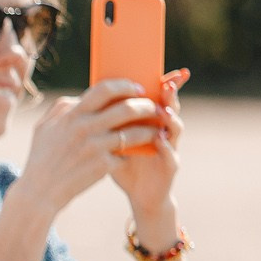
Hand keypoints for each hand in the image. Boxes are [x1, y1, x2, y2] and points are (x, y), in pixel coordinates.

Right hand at [14, 79, 160, 218]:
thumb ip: (63, 108)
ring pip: (134, 133)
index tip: (137, 88)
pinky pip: (127, 154)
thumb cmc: (41, 157)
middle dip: (146, 106)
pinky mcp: (102, 166)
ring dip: (150, 130)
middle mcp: (85, 128)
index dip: (125, 85)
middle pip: (127, 108)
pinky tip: (141, 151)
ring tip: (156, 130)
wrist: (39, 192)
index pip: (105, 89)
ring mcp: (95, 148)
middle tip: (154, 108)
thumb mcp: (43, 127)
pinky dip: (135, 152)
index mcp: (72, 115)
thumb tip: (81, 96)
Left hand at [110, 68, 187, 229]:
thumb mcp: (114, 138)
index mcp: (150, 120)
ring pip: (175, 128)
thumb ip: (106, 120)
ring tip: (164, 110)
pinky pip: (171, 155)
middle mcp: (164, 129)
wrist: (140, 193)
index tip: (162, 67)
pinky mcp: (170, 167)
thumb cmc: (125, 162)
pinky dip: (166, 147)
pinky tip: (160, 140)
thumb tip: (86, 98)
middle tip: (166, 83)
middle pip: (169, 107)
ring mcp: (170, 147)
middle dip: (170, 95)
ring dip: (171, 118)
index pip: (156, 97)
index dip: (163, 82)